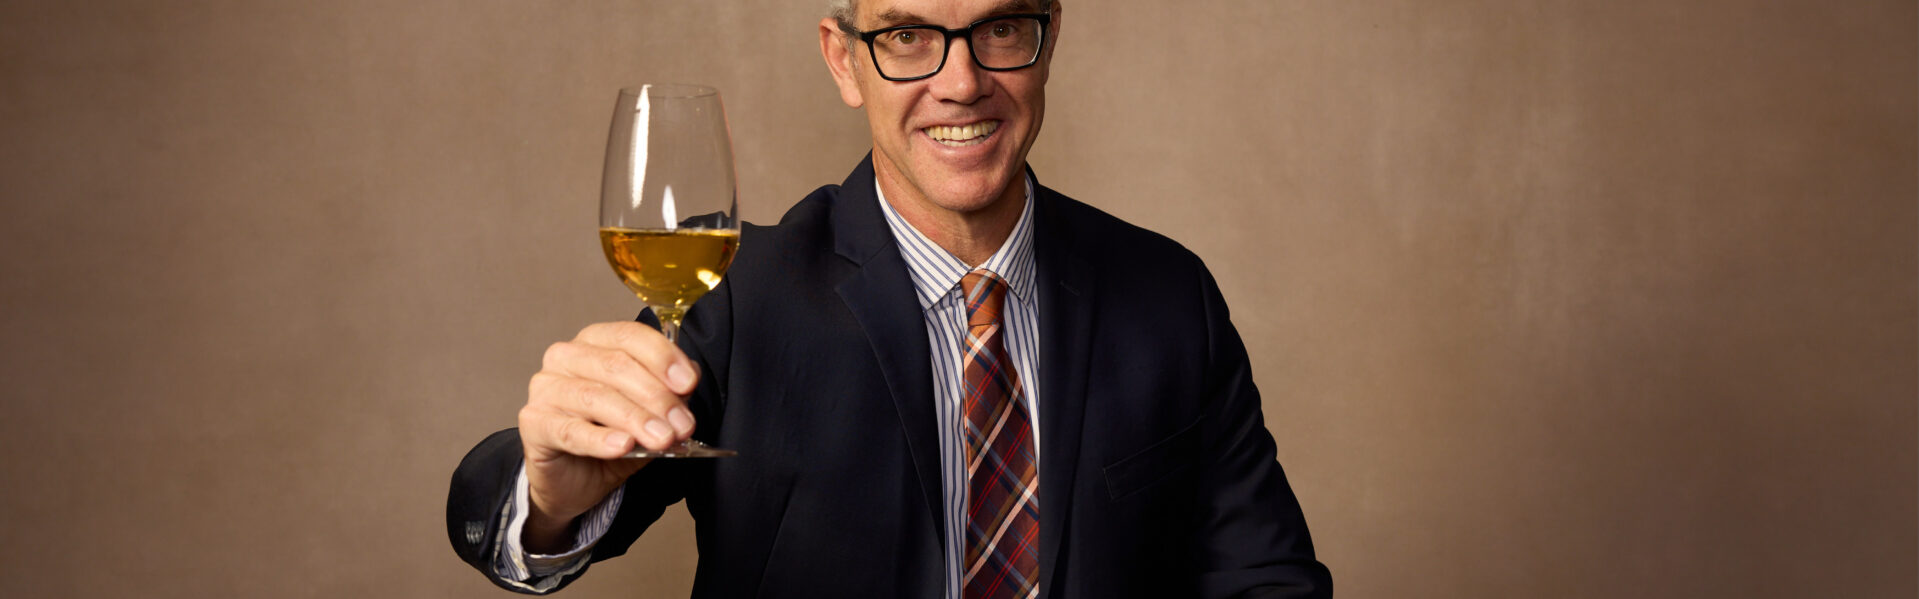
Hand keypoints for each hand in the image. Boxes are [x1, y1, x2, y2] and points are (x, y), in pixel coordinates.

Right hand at [517, 321, 700, 550]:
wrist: (574, 480)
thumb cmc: (610, 436)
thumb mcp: (649, 413)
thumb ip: (668, 394)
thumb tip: (689, 380)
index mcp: (595, 342)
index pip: (630, 337)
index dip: (663, 357)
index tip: (688, 383)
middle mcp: (566, 356)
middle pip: (616, 366)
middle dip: (656, 396)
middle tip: (681, 424)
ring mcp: (545, 387)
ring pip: (595, 396)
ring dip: (635, 418)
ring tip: (661, 438)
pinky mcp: (533, 422)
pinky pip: (569, 429)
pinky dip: (600, 438)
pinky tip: (622, 446)